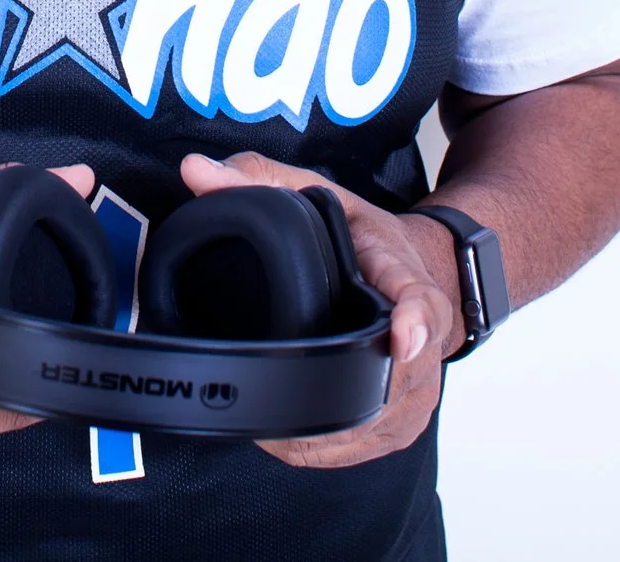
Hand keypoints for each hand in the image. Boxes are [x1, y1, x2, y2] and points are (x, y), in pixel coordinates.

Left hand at [178, 152, 460, 468]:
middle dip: (329, 391)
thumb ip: (255, 179)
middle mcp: (422, 338)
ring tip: (269, 413)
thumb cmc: (365, 237)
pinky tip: (292, 434)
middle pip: (392, 379)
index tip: (402, 338)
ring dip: (322, 429)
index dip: (414, 320)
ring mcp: (421, 386)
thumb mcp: (315, 192)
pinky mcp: (408, 421)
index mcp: (402, 274)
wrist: (423, 270)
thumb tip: (196, 172)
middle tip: (268, 390)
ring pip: (377, 423)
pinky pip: (369, 448)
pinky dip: (328, 448)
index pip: (421, 298)